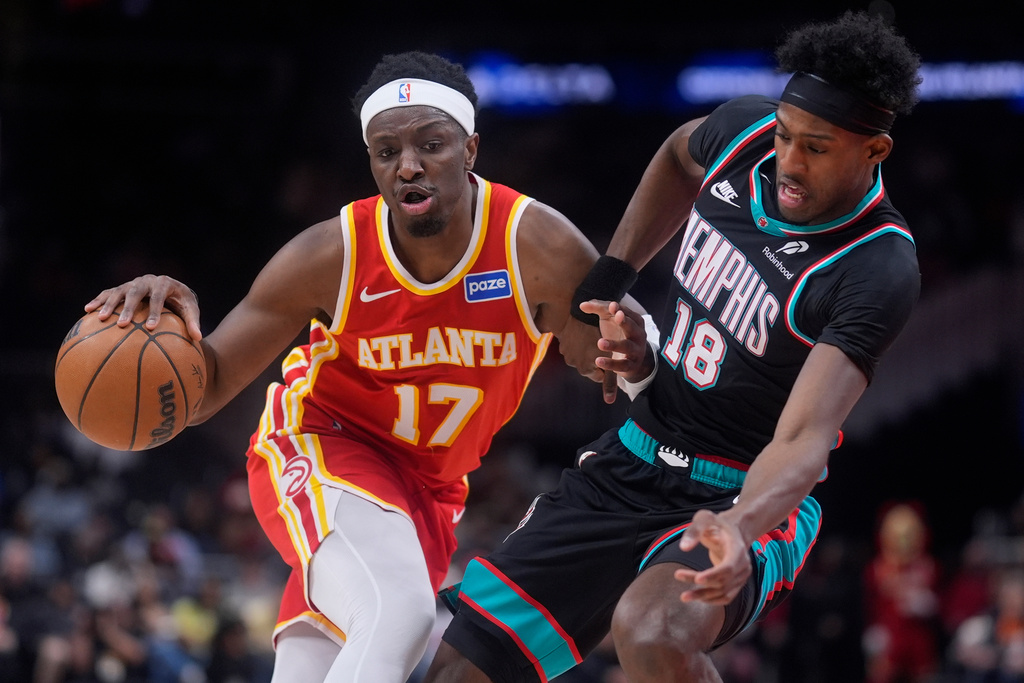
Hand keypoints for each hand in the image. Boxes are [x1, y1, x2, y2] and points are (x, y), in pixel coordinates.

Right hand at [85, 274, 202, 340]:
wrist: (172, 289)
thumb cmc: (183, 302)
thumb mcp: (191, 309)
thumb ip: (193, 322)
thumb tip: (199, 338)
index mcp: (165, 283)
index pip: (159, 297)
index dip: (155, 311)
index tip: (150, 327)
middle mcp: (147, 280)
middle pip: (135, 292)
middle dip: (128, 308)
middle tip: (122, 325)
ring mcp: (132, 283)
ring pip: (119, 292)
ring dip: (109, 304)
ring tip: (102, 319)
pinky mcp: (122, 288)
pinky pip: (108, 293)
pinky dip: (98, 300)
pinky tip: (87, 311)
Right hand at [556, 316, 618, 403]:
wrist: (574, 316)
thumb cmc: (596, 335)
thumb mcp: (608, 357)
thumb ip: (610, 381)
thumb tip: (609, 402)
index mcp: (586, 369)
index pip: (599, 376)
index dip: (607, 368)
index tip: (611, 359)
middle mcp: (574, 364)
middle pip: (589, 366)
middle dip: (596, 359)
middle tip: (604, 347)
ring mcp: (567, 353)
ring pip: (581, 356)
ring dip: (586, 350)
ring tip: (593, 339)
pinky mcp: (563, 344)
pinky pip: (574, 346)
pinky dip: (579, 343)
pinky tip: (584, 335)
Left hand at [579, 299, 652, 384]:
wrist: (635, 359)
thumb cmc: (619, 333)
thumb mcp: (610, 319)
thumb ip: (598, 309)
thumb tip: (582, 305)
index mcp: (635, 321)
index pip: (627, 313)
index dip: (620, 309)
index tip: (612, 306)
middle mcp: (639, 335)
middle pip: (633, 327)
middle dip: (625, 322)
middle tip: (616, 316)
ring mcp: (636, 350)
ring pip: (627, 347)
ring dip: (614, 344)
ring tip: (600, 343)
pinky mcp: (631, 365)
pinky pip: (622, 365)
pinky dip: (611, 363)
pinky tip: (598, 361)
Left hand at [674, 509, 750, 605]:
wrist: (734, 531)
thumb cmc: (717, 524)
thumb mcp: (705, 519)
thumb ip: (694, 531)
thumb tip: (683, 548)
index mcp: (738, 549)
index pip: (728, 568)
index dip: (714, 575)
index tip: (697, 579)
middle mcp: (744, 565)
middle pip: (723, 582)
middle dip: (702, 585)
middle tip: (679, 577)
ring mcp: (742, 576)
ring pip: (724, 593)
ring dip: (704, 596)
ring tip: (684, 596)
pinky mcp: (737, 583)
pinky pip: (726, 597)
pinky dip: (712, 600)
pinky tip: (697, 597)